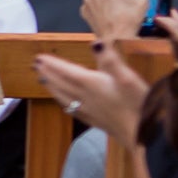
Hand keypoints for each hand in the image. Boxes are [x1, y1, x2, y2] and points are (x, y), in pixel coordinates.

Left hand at [30, 39, 154, 147]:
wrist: (141, 135)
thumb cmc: (137, 104)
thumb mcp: (127, 77)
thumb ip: (109, 59)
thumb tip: (95, 42)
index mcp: (92, 84)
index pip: (67, 71)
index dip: (53, 63)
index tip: (39, 57)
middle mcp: (85, 97)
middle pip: (62, 83)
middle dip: (48, 73)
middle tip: (35, 66)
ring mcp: (89, 110)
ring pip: (64, 97)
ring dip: (53, 87)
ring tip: (44, 81)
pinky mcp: (94, 120)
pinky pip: (72, 109)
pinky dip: (64, 102)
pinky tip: (64, 104)